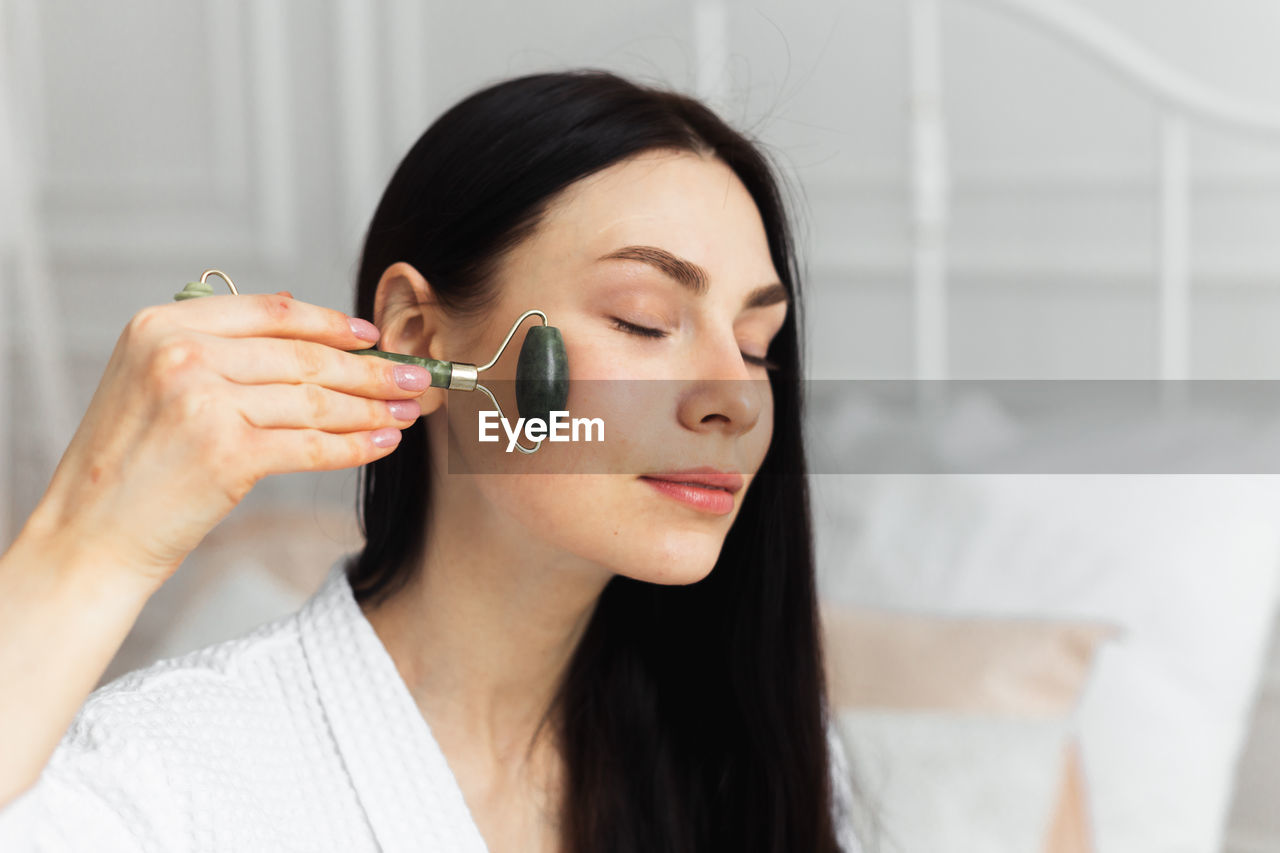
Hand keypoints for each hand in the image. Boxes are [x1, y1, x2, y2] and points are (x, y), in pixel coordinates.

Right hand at [22, 290, 424, 587]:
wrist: (89, 535)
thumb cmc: (130, 463)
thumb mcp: (153, 380)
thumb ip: (216, 348)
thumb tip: (304, 324)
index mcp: (163, 324)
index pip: (271, 311)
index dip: (331, 322)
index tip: (372, 336)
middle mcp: (182, 354)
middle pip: (304, 357)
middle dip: (370, 369)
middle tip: (415, 377)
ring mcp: (203, 403)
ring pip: (315, 401)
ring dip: (371, 407)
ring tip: (406, 412)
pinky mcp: (226, 454)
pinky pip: (311, 445)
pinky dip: (354, 445)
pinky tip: (381, 444)